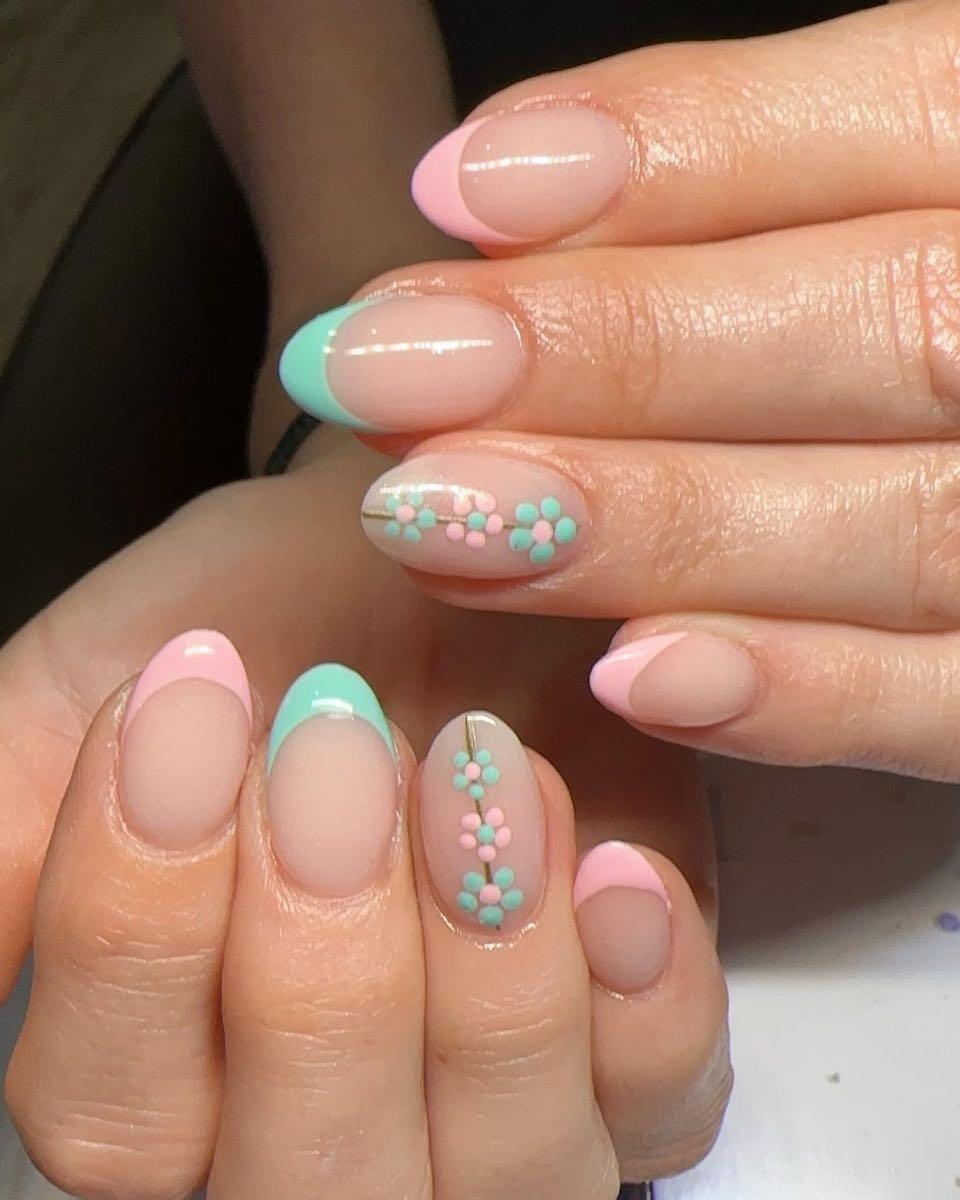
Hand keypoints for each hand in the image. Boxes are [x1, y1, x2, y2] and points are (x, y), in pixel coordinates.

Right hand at [0, 430, 728, 1191]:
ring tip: (475, 768)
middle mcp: (330, 1117)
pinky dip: (646, 1003)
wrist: (440, 545)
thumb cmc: (270, 616)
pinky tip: (613, 869)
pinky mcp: (637, 1043)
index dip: (139, 928)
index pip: (114, 1122)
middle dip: (322, 963)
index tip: (187, 701)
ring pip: (500, 1175)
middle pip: (310, 1185)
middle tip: (334, 738)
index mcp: (175, 1064)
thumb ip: (8, 833)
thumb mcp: (98, 689)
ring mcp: (499, 1100)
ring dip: (488, 975)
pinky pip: (663, 1109)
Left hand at [276, 0, 959, 781]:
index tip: (457, 191)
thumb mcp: (882, 187)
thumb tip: (488, 186)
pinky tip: (631, 678)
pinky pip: (956, 708)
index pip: (901, 119)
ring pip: (901, 525)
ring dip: (656, 525)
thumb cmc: (923, 300)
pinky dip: (803, 697)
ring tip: (438, 518)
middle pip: (889, 324)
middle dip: (620, 350)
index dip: (680, 150)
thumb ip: (737, 172)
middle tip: (387, 374)